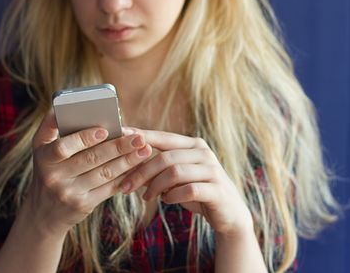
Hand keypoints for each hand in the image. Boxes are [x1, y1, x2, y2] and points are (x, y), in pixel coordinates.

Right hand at [25, 110, 152, 237]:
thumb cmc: (48, 170)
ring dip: (128, 161)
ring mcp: (68, 193)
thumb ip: (51, 125)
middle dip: (118, 147)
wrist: (44, 213)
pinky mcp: (83, 205)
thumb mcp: (41, 149)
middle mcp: (54, 176)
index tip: (105, 130)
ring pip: (104, 174)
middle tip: (139, 137)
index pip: (63, 147)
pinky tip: (138, 166)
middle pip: (91, 159)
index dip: (85, 138)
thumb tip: (63, 102)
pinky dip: (125, 176)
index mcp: (44, 157)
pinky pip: (108, 188)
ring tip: (144, 150)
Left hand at [119, 129, 252, 235]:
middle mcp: (204, 153)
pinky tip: (166, 200)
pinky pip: (188, 190)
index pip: (163, 137)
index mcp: (193, 145)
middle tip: (125, 186)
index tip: (121, 135)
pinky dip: (173, 196)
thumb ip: (158, 167)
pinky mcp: (217, 189)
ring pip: (175, 172)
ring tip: (146, 197)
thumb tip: (126, 162)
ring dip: (155, 186)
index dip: (142, 136)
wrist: (228, 214)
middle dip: (142, 172)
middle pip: (166, 157)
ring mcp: (212, 170)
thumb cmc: (196, 192)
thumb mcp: (176, 177)